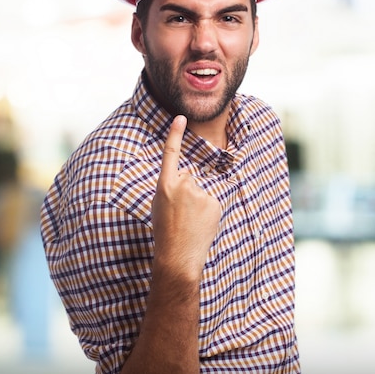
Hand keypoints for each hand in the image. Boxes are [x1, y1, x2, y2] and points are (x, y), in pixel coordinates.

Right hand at [151, 115, 220, 279]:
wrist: (178, 256)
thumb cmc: (165, 232)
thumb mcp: (159, 205)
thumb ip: (172, 187)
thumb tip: (187, 177)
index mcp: (165, 186)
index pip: (170, 154)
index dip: (175, 134)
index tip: (180, 117)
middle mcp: (183, 185)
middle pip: (188, 178)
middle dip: (186, 192)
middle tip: (180, 215)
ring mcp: (200, 193)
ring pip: (200, 192)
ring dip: (197, 204)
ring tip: (189, 222)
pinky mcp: (214, 202)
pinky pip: (211, 201)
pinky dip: (207, 211)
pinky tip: (200, 224)